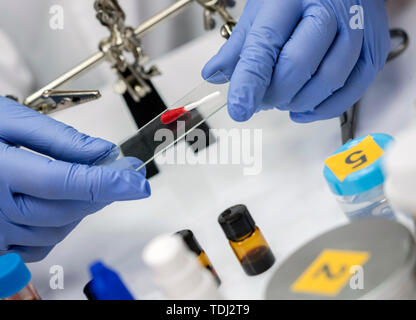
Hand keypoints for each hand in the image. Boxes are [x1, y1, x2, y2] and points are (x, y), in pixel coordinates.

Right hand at [0, 96, 150, 261]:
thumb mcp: (11, 120)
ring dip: (83, 207)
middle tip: (121, 173)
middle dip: (101, 191)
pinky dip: (61, 225)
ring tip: (83, 181)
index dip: (109, 183)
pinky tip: (59, 204)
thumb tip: (101, 151)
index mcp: (0, 171)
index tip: (137, 182)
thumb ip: (59, 139)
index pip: (69, 182)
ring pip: (60, 228)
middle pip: (69, 208)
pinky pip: (41, 244)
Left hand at [202, 0, 389, 122]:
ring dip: (297, 102)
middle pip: (298, 66)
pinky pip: (350, 93)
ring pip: (326, 82)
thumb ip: (240, 45)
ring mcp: (358, 31)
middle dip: (273, 93)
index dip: (250, 82)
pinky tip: (301, 110)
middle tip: (260, 99)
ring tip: (281, 99)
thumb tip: (214, 74)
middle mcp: (331, 11)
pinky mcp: (374, 52)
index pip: (266, 46)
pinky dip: (322, 110)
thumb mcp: (263, 10)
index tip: (238, 109)